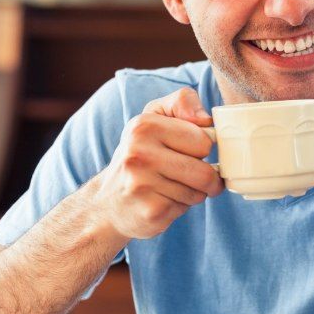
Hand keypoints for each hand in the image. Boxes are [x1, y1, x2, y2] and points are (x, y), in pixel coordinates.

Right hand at [89, 87, 224, 239]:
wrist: (108, 202)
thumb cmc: (141, 155)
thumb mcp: (155, 118)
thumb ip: (182, 102)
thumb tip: (205, 118)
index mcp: (144, 126)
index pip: (204, 140)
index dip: (201, 148)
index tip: (188, 151)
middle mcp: (139, 154)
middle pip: (205, 172)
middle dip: (205, 176)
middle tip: (187, 174)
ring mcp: (142, 184)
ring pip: (198, 193)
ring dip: (193, 193)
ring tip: (170, 186)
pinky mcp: (150, 211)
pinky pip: (186, 208)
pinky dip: (180, 207)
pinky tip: (162, 200)